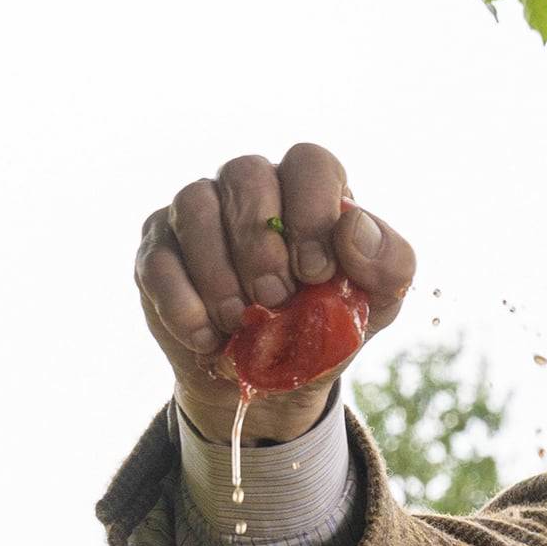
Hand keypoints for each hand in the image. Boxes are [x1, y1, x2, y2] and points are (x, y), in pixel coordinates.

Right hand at [134, 142, 418, 441]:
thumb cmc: (331, 325)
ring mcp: (198, 213)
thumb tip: (351, 228)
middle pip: (246, 174)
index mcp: (308, 188)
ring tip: (240, 321)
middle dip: (261, 243)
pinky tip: (206, 336)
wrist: (277, 383)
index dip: (312, 211)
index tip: (317, 272)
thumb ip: (388, 262)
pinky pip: (158, 259)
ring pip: (194, 206)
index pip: (309, 162)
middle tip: (276, 298)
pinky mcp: (158, 251)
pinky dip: (182, 301)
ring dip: (219, 270)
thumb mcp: (379, 302)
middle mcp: (249, 187)